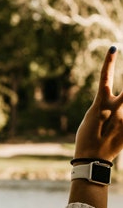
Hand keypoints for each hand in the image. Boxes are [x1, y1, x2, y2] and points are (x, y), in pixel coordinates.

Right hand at [74, 46, 122, 162]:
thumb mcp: (92, 119)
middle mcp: (114, 108)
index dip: (108, 62)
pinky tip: (118, 129)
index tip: (113, 47)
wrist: (91, 159)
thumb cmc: (88, 139)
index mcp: (100, 104)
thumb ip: (105, 106)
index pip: (104, 78)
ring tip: (113, 118)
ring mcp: (122, 117)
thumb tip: (115, 100)